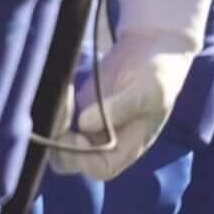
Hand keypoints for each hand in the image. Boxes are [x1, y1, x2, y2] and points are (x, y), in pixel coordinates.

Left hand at [55, 37, 191, 180]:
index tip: (79, 132)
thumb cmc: (161, 73)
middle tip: (63, 110)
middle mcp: (107, 142)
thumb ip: (120, 108)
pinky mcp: (79, 108)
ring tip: (63, 95)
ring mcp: (90, 126)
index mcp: (129, 146)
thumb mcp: (149, 91)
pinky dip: (53, 109)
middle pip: (71, 160)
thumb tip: (84, 124)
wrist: (154, 45)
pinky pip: (57, 119)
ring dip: (52, 123)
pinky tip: (63, 88)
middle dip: (59, 141)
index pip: (100, 168)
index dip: (84, 158)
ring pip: (58, 141)